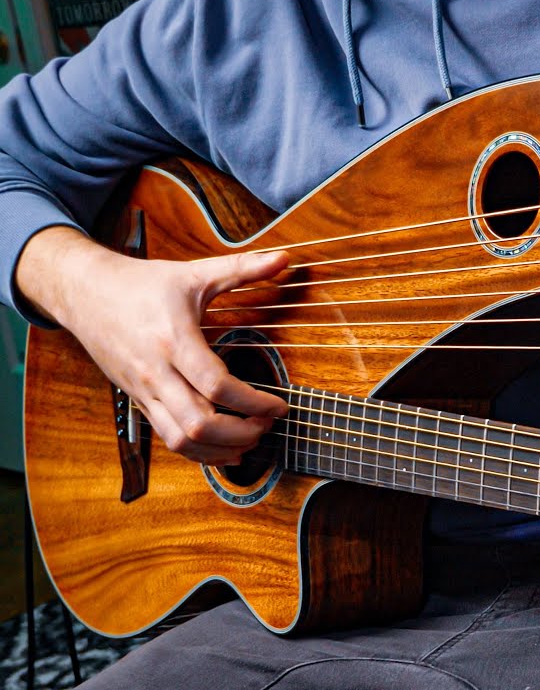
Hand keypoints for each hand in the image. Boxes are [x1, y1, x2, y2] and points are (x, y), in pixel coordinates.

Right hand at [16, 226, 289, 463]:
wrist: (84, 293)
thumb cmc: (141, 285)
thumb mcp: (193, 274)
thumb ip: (242, 268)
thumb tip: (284, 258)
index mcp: (174, 340)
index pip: (216, 384)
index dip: (253, 402)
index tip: (278, 406)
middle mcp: (156, 371)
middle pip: (198, 423)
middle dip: (240, 433)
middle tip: (266, 426)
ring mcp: (143, 390)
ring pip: (179, 439)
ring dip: (219, 449)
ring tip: (250, 441)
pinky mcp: (137, 400)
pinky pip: (166, 437)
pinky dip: (197, 451)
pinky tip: (222, 449)